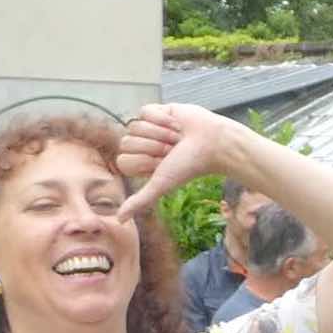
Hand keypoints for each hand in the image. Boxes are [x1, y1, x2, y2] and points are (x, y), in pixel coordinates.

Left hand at [114, 104, 248, 222]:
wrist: (211, 143)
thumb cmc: (189, 166)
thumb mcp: (161, 185)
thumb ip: (140, 201)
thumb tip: (120, 222)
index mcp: (141, 163)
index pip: (122, 160)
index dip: (142, 162)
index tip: (163, 165)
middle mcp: (142, 145)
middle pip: (126, 142)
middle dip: (151, 147)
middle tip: (172, 150)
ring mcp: (148, 127)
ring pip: (134, 126)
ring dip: (159, 133)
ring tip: (176, 137)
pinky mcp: (157, 111)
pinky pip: (144, 111)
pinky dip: (162, 119)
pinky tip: (176, 124)